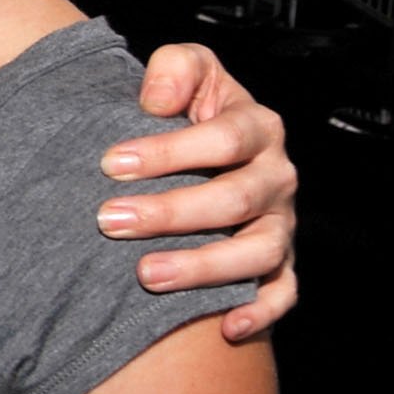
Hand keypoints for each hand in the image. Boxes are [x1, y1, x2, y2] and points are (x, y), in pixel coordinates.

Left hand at [97, 43, 297, 341]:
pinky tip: (225, 325)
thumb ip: (176, 68)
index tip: (111, 163)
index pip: (223, 139)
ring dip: (202, 266)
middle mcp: (275, 177)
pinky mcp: (278, 263)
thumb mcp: (188, 70)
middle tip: (111, 220)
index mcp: (257, 127)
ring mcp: (280, 223)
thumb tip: (157, 98)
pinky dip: (260, 311)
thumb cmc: (190, 108)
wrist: (206, 147)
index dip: (169, 152)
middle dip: (170, 213)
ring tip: (145, 274)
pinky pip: (282, 292)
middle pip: (234, 200)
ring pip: (257, 252)